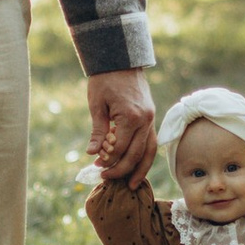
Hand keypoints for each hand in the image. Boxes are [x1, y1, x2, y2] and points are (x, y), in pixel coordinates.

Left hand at [85, 68, 156, 183]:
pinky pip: (150, 141)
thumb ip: (98, 130)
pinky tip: (139, 165)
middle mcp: (145, 120)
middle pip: (135, 154)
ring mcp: (151, 119)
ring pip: (149, 151)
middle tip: (107, 177)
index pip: (119, 148)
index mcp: (130, 117)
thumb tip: (93, 153)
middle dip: (122, 169)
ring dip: (141, 169)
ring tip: (133, 185)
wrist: (121, 59)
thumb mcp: (96, 104)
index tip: (96, 165)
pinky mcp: (151, 117)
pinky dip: (145, 156)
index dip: (107, 159)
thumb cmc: (105, 80)